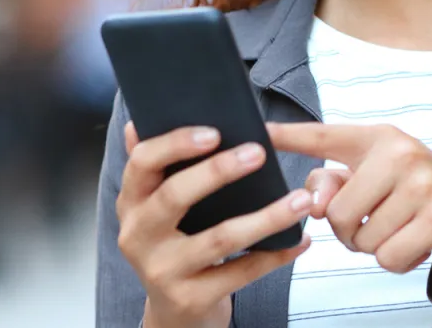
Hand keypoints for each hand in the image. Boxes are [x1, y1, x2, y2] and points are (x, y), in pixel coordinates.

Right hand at [117, 122, 311, 327]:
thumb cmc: (174, 243)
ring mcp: (162, 271)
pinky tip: (300, 240)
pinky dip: (275, 255)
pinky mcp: (190, 299)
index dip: (174, 144)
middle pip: (174, 196)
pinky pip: (240, 272)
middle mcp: (138, 236)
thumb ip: (154, 167)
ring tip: (299, 199)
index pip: (141, 163)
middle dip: (218, 171)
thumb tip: (135, 123)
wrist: (174, 313)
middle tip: (259, 153)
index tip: (214, 131)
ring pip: (219, 238)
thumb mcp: (155, 207)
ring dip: (266, 217)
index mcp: (132, 203)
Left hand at [267, 122, 431, 274]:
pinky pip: (386, 257)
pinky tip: (413, 242)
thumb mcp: (379, 177)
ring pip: (360, 239)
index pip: (323, 136)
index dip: (287, 136)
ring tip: (398, 226)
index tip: (259, 132)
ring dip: (373, 246)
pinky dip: (394, 260)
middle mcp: (400, 153)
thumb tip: (314, 206)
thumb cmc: (418, 193)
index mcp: (379, 137)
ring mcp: (422, 184)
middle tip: (375, 218)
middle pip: (335, 211)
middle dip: (347, 229)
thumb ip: (336, 183)